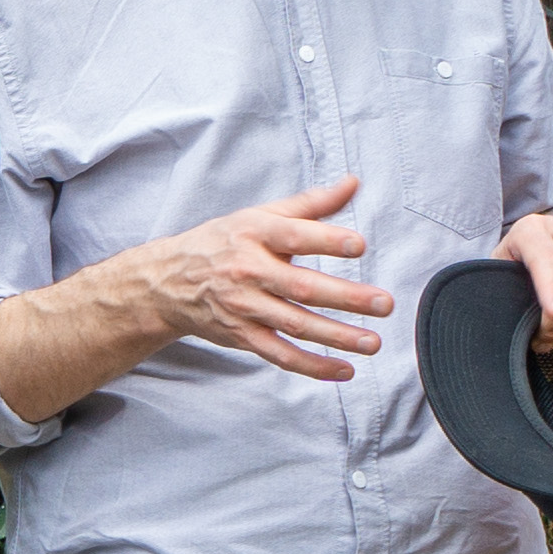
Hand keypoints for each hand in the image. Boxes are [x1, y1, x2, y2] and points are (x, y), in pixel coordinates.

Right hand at [124, 175, 391, 380]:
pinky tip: (344, 370)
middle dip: (346, 297)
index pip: (294, 236)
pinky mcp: (241, 336)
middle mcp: (248, 270)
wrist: (169, 281)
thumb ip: (311, 204)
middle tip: (383, 303)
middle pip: (301, 286)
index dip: (327, 240)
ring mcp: (244, 306)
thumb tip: (354, 183)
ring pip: (295, 324)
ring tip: (373, 342)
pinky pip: (280, 354)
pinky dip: (312, 365)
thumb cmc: (224, 243)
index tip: (359, 245)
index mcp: (255, 233)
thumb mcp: (261, 215)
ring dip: (337, 336)